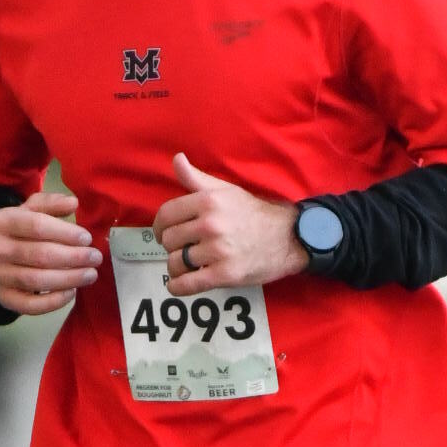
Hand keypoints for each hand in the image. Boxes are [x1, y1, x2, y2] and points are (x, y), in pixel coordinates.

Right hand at [0, 189, 101, 314]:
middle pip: (40, 255)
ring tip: (91, 275)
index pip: (37, 226)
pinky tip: (72, 292)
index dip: (66, 233)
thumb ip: (51, 204)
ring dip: (69, 279)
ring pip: (37, 280)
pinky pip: (31, 305)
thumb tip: (73, 203)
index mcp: (2, 222)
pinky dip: (54, 301)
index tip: (87, 239)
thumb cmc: (20, 231)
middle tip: (95, 258)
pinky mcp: (4, 298)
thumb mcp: (30, 210)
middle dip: (73, 257)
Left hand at [152, 153, 307, 295]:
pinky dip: (178, 287)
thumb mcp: (226, 190)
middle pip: (169, 240)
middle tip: (184, 250)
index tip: (163, 234)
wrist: (287, 237)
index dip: (159, 227)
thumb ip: (197, 178)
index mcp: (208, 201)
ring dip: (177, 267)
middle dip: (173, 247)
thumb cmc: (253, 214)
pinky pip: (188, 284)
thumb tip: (176, 159)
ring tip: (188, 265)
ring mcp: (218, 250)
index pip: (166, 215)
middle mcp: (211, 224)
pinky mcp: (225, 274)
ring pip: (175, 263)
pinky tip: (178, 285)